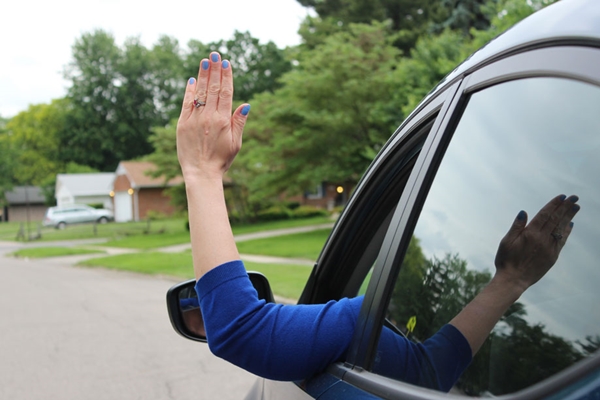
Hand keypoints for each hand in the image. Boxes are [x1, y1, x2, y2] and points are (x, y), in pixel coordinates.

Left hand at [176, 52, 249, 179]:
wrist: (201, 173)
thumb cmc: (221, 160)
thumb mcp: (236, 143)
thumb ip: (239, 122)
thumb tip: (245, 104)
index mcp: (223, 121)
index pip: (226, 93)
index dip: (226, 76)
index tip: (226, 63)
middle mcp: (208, 117)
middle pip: (212, 88)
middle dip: (214, 70)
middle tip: (215, 54)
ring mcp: (194, 120)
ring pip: (199, 93)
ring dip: (202, 75)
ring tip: (205, 61)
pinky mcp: (182, 125)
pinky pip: (186, 104)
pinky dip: (189, 91)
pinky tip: (191, 80)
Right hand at [494, 194, 579, 292]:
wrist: (513, 280)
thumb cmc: (506, 260)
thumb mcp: (506, 241)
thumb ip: (516, 226)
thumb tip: (524, 212)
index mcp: (530, 234)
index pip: (545, 215)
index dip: (554, 205)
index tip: (562, 197)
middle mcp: (542, 239)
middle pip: (556, 220)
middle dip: (566, 208)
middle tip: (574, 198)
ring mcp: (549, 248)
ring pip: (561, 229)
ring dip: (569, 217)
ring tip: (576, 207)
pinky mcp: (552, 257)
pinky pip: (562, 241)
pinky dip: (566, 232)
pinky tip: (570, 225)